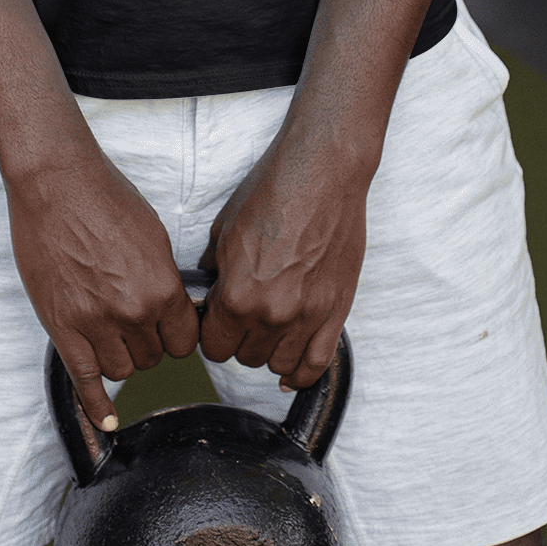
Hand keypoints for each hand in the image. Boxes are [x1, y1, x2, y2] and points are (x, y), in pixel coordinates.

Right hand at [5, 151, 201, 431]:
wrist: (56, 183)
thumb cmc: (106, 197)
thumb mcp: (154, 236)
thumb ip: (165, 280)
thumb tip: (174, 309)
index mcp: (162, 288)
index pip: (185, 341)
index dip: (177, 334)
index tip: (169, 328)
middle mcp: (132, 312)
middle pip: (154, 358)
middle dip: (148, 342)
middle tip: (135, 319)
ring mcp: (95, 323)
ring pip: (122, 370)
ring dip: (122, 357)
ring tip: (114, 333)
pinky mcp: (62, 327)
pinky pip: (84, 379)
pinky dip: (96, 404)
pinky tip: (106, 419)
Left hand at [198, 138, 367, 392]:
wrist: (322, 172)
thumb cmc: (272, 192)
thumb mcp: (225, 228)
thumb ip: (215, 269)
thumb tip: (210, 288)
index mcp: (238, 296)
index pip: (213, 346)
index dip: (212, 333)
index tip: (218, 320)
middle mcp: (272, 314)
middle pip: (246, 357)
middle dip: (240, 339)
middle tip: (245, 315)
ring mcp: (308, 315)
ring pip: (279, 363)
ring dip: (270, 350)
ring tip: (270, 328)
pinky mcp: (337, 310)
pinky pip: (318, 363)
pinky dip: (303, 373)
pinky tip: (292, 371)